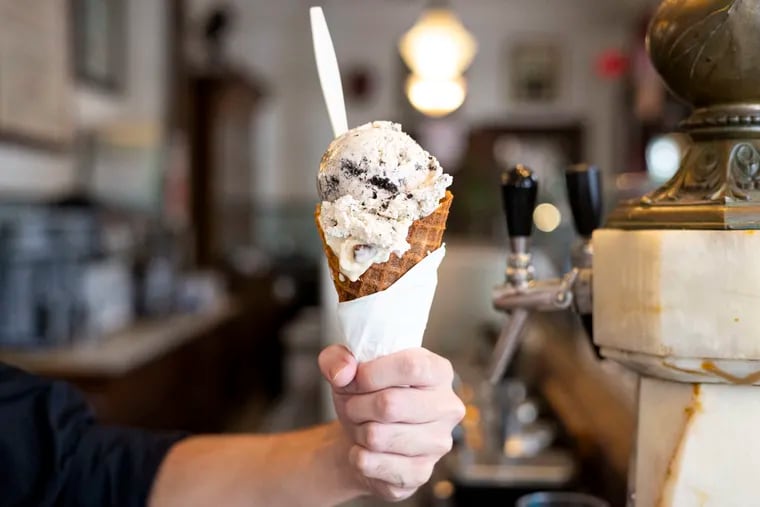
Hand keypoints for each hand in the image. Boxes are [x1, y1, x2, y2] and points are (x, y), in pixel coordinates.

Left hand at [318, 346, 464, 501]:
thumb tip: (342, 374)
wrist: (363, 435)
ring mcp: (438, 443)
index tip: (354, 380)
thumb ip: (337, 359)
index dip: (372, 374)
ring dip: (357, 430)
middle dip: (357, 405)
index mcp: (439, 371)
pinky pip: (371, 464)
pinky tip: (365, 449)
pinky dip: (357, 456)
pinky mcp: (421, 472)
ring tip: (362, 425)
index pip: (411, 367)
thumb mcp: (346, 366)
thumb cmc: (364, 393)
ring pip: (377, 436)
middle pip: (391, 404)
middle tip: (353, 406)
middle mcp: (448, 407)